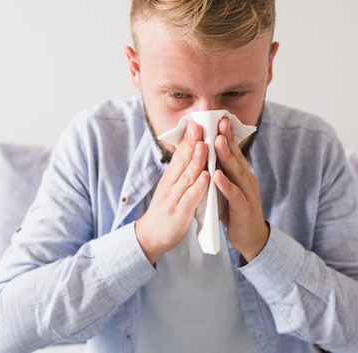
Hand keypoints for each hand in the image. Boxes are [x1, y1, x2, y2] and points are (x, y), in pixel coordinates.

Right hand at [135, 122, 209, 263]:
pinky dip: (198, 187)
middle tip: (201, 124)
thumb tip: (190, 151)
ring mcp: (174, 198)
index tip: (197, 121)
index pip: (180, 154)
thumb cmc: (166, 210)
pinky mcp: (178, 213)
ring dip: (196, 160)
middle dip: (192, 142)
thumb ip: (181, 171)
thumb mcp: (171, 187)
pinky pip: (190, 198)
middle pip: (183, 160)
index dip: (189, 138)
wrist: (150, 237)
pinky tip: (206, 177)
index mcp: (170, 177)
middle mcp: (171, 184)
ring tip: (205, 145)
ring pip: (187, 176)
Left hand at [214, 117, 268, 261]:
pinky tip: (217, 175)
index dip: (226, 134)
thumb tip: (207, 153)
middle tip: (220, 120)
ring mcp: (246, 193)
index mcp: (240, 173)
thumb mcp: (227, 187)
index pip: (232, 150)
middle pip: (236, 155)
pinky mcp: (243, 208)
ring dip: (227, 156)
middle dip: (227, 137)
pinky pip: (234, 194)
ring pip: (236, 171)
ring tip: (218, 141)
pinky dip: (225, 184)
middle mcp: (246, 179)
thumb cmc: (234, 210)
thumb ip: (220, 171)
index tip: (218, 117)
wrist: (250, 237)